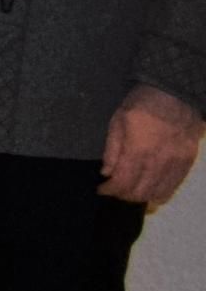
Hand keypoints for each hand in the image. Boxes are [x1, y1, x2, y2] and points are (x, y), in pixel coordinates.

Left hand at [99, 82, 202, 206]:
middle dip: (123, 195)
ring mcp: (177, 163)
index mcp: (139, 149)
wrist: (176, 94)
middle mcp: (159, 160)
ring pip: (158, 192)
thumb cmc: (142, 104)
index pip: (123, 182)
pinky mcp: (188, 162)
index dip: (110, 190)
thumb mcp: (118, 120)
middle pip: (140, 191)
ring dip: (141, 196)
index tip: (102, 189)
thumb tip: (107, 173)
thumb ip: (112, 149)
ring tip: (130, 190)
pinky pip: (174, 186)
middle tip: (114, 189)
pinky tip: (150, 190)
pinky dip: (160, 192)